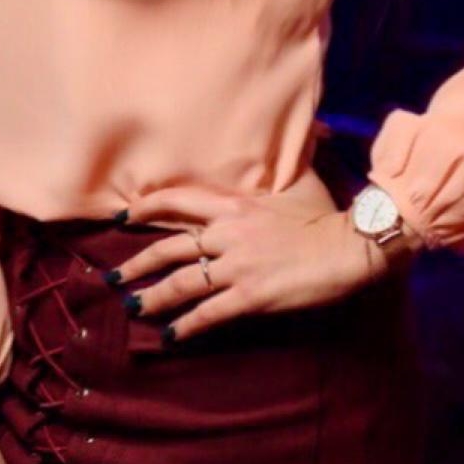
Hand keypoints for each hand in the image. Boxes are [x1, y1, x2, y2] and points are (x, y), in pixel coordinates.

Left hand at [111, 188, 421, 342]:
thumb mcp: (301, 184)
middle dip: (136, 263)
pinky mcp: (249, 296)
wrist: (350, 247)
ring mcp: (236, 266)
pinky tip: (171, 336)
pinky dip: (186, 326)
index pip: (176, 200)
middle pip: (168, 247)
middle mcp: (227, 234)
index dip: (144, 209)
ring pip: (180, 282)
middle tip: (113, 276)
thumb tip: (314, 127)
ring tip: (133, 307)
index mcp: (234, 206)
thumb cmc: (326, 218)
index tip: (121, 217)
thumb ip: (290, 162)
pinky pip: (208, 314)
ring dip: (152, 297)